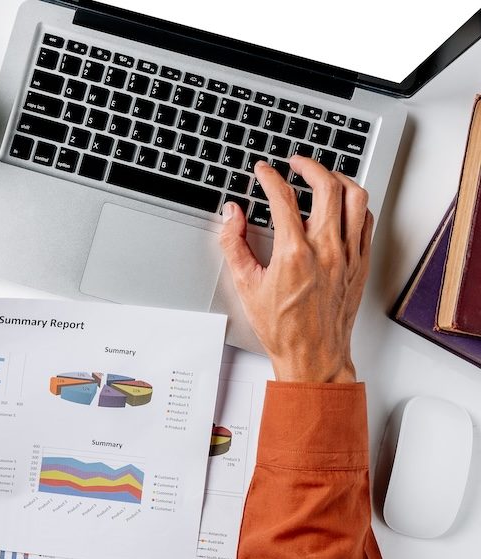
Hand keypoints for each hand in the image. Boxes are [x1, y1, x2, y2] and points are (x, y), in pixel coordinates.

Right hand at [219, 156, 372, 383]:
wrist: (313, 356)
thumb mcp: (245, 285)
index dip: (270, 177)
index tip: (263, 171)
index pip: (283, 198)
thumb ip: (234, 244)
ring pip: (355, 198)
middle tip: (295, 163)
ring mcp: (348, 255)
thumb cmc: (282, 328)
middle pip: (327, 186)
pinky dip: (355, 204)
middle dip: (309, 166)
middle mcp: (326, 249)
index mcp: (294, 254)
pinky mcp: (361, 263)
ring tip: (323, 176)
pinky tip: (343, 204)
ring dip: (338, 179)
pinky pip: (366, 221)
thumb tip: (231, 215)